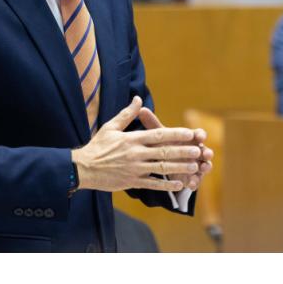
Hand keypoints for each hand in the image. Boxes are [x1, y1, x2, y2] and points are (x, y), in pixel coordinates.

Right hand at [71, 96, 201, 192]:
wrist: (83, 168)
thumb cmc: (97, 146)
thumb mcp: (110, 126)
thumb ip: (127, 114)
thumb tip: (138, 99)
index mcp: (132, 139)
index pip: (158, 135)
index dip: (176, 134)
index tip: (190, 133)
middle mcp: (135, 154)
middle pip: (164, 152)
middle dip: (183, 151)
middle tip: (199, 151)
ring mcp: (135, 169)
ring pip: (162, 168)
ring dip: (179, 168)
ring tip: (194, 167)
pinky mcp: (132, 182)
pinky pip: (153, 184)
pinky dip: (167, 185)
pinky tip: (179, 185)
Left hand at [138, 107, 212, 191]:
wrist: (165, 163)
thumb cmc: (164, 145)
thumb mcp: (159, 136)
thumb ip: (153, 124)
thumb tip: (141, 109)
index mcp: (190, 138)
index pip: (198, 134)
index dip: (200, 135)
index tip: (200, 136)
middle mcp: (196, 151)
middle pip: (204, 150)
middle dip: (206, 152)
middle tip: (207, 154)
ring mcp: (196, 164)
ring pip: (204, 166)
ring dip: (205, 167)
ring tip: (203, 168)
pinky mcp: (193, 177)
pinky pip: (196, 180)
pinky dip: (195, 181)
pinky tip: (191, 184)